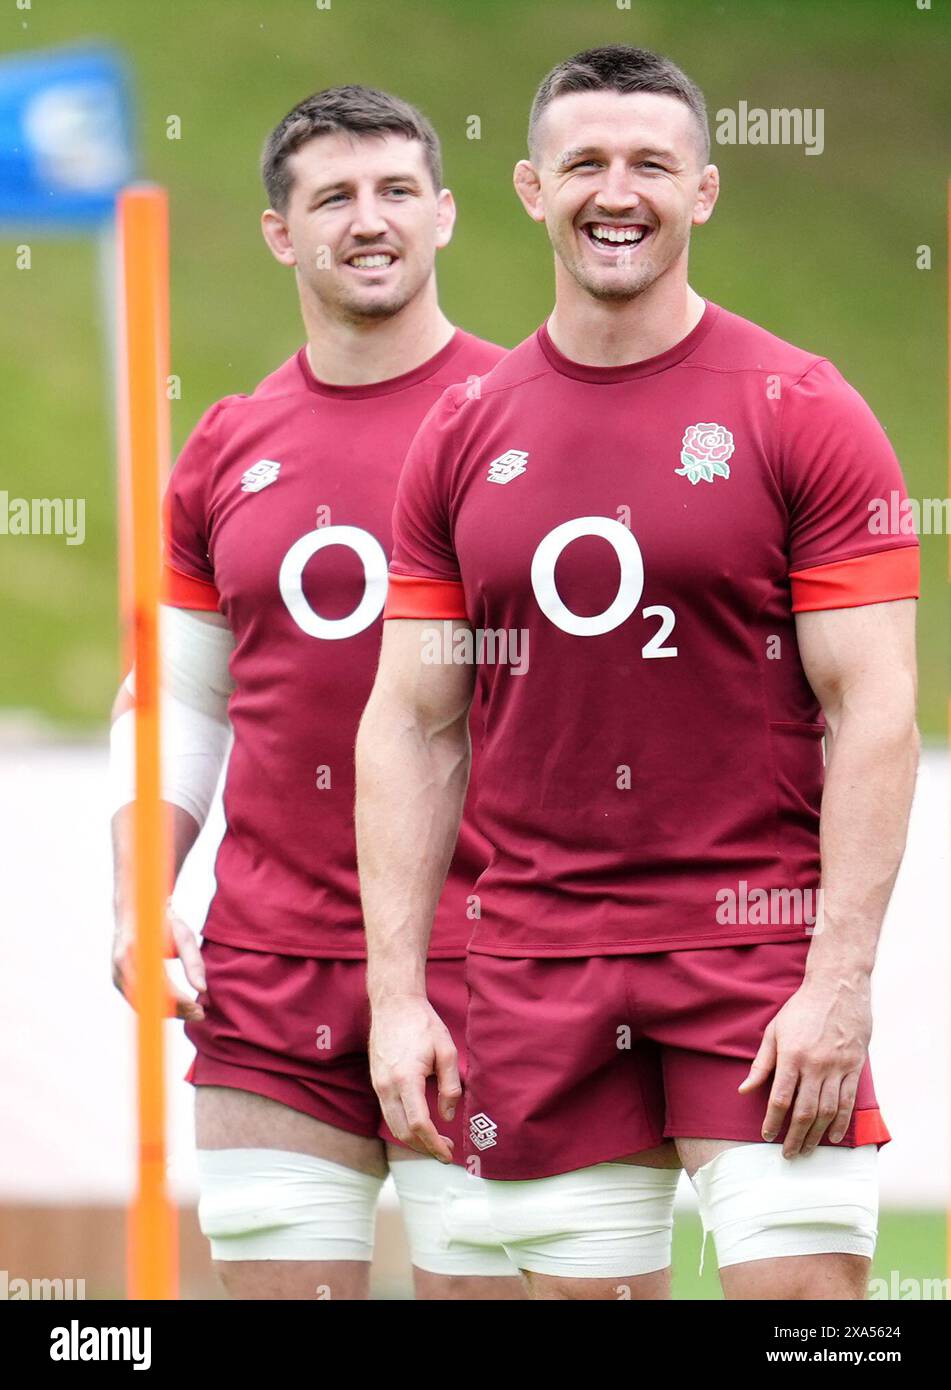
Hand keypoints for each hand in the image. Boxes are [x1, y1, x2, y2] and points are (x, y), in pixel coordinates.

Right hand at [112, 901, 206, 1022]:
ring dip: (167, 1012)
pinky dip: (156, 1007)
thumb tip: (202, 989)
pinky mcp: (117, 980)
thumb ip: (194, 962)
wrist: (138, 913)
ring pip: (142, 1004)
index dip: (181, 1001)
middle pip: (149, 999)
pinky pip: (137, 1000)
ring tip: (192, 1011)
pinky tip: (177, 1007)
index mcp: (139, 948)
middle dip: (176, 1011)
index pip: (160, 985)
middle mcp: (122, 963)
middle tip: (200, 1014)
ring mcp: (116, 972)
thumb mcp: (184, 936)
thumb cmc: (164, 924)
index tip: (200, 1009)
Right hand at [369, 994, 460, 1162]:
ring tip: (436, 1142)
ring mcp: (378, 1085)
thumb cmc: (423, 1024)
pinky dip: (404, 1126)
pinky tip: (420, 1125)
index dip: (435, 1145)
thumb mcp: (447, 1050)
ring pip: (393, 1126)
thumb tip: (447, 1116)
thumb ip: (450, 1086)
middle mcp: (387, 1086)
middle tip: (446, 1152)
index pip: (419, 1124)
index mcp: (406, 1078)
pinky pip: (388, 1113)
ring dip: (413, 1140)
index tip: (449, 1155)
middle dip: (425, 1148)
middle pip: (403, 1132)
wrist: (394, 1004)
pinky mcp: (376, 1082)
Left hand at [738, 970, 870, 1156]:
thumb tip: (744, 1090)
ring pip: (828, 1111)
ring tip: (807, 1150)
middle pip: (805, 1111)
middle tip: (788, 1154)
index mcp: (792, 1056)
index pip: (780, 1098)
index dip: (773, 1121)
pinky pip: (848, 1102)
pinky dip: (841, 1123)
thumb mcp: (774, 1030)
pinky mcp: (854, 1068)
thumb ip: (761, 1063)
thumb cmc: (801, 1008)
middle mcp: (816, 1065)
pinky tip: (834, 1136)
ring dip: (817, 1135)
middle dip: (795, 1136)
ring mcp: (838, 1068)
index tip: (767, 1136)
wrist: (838, 988)